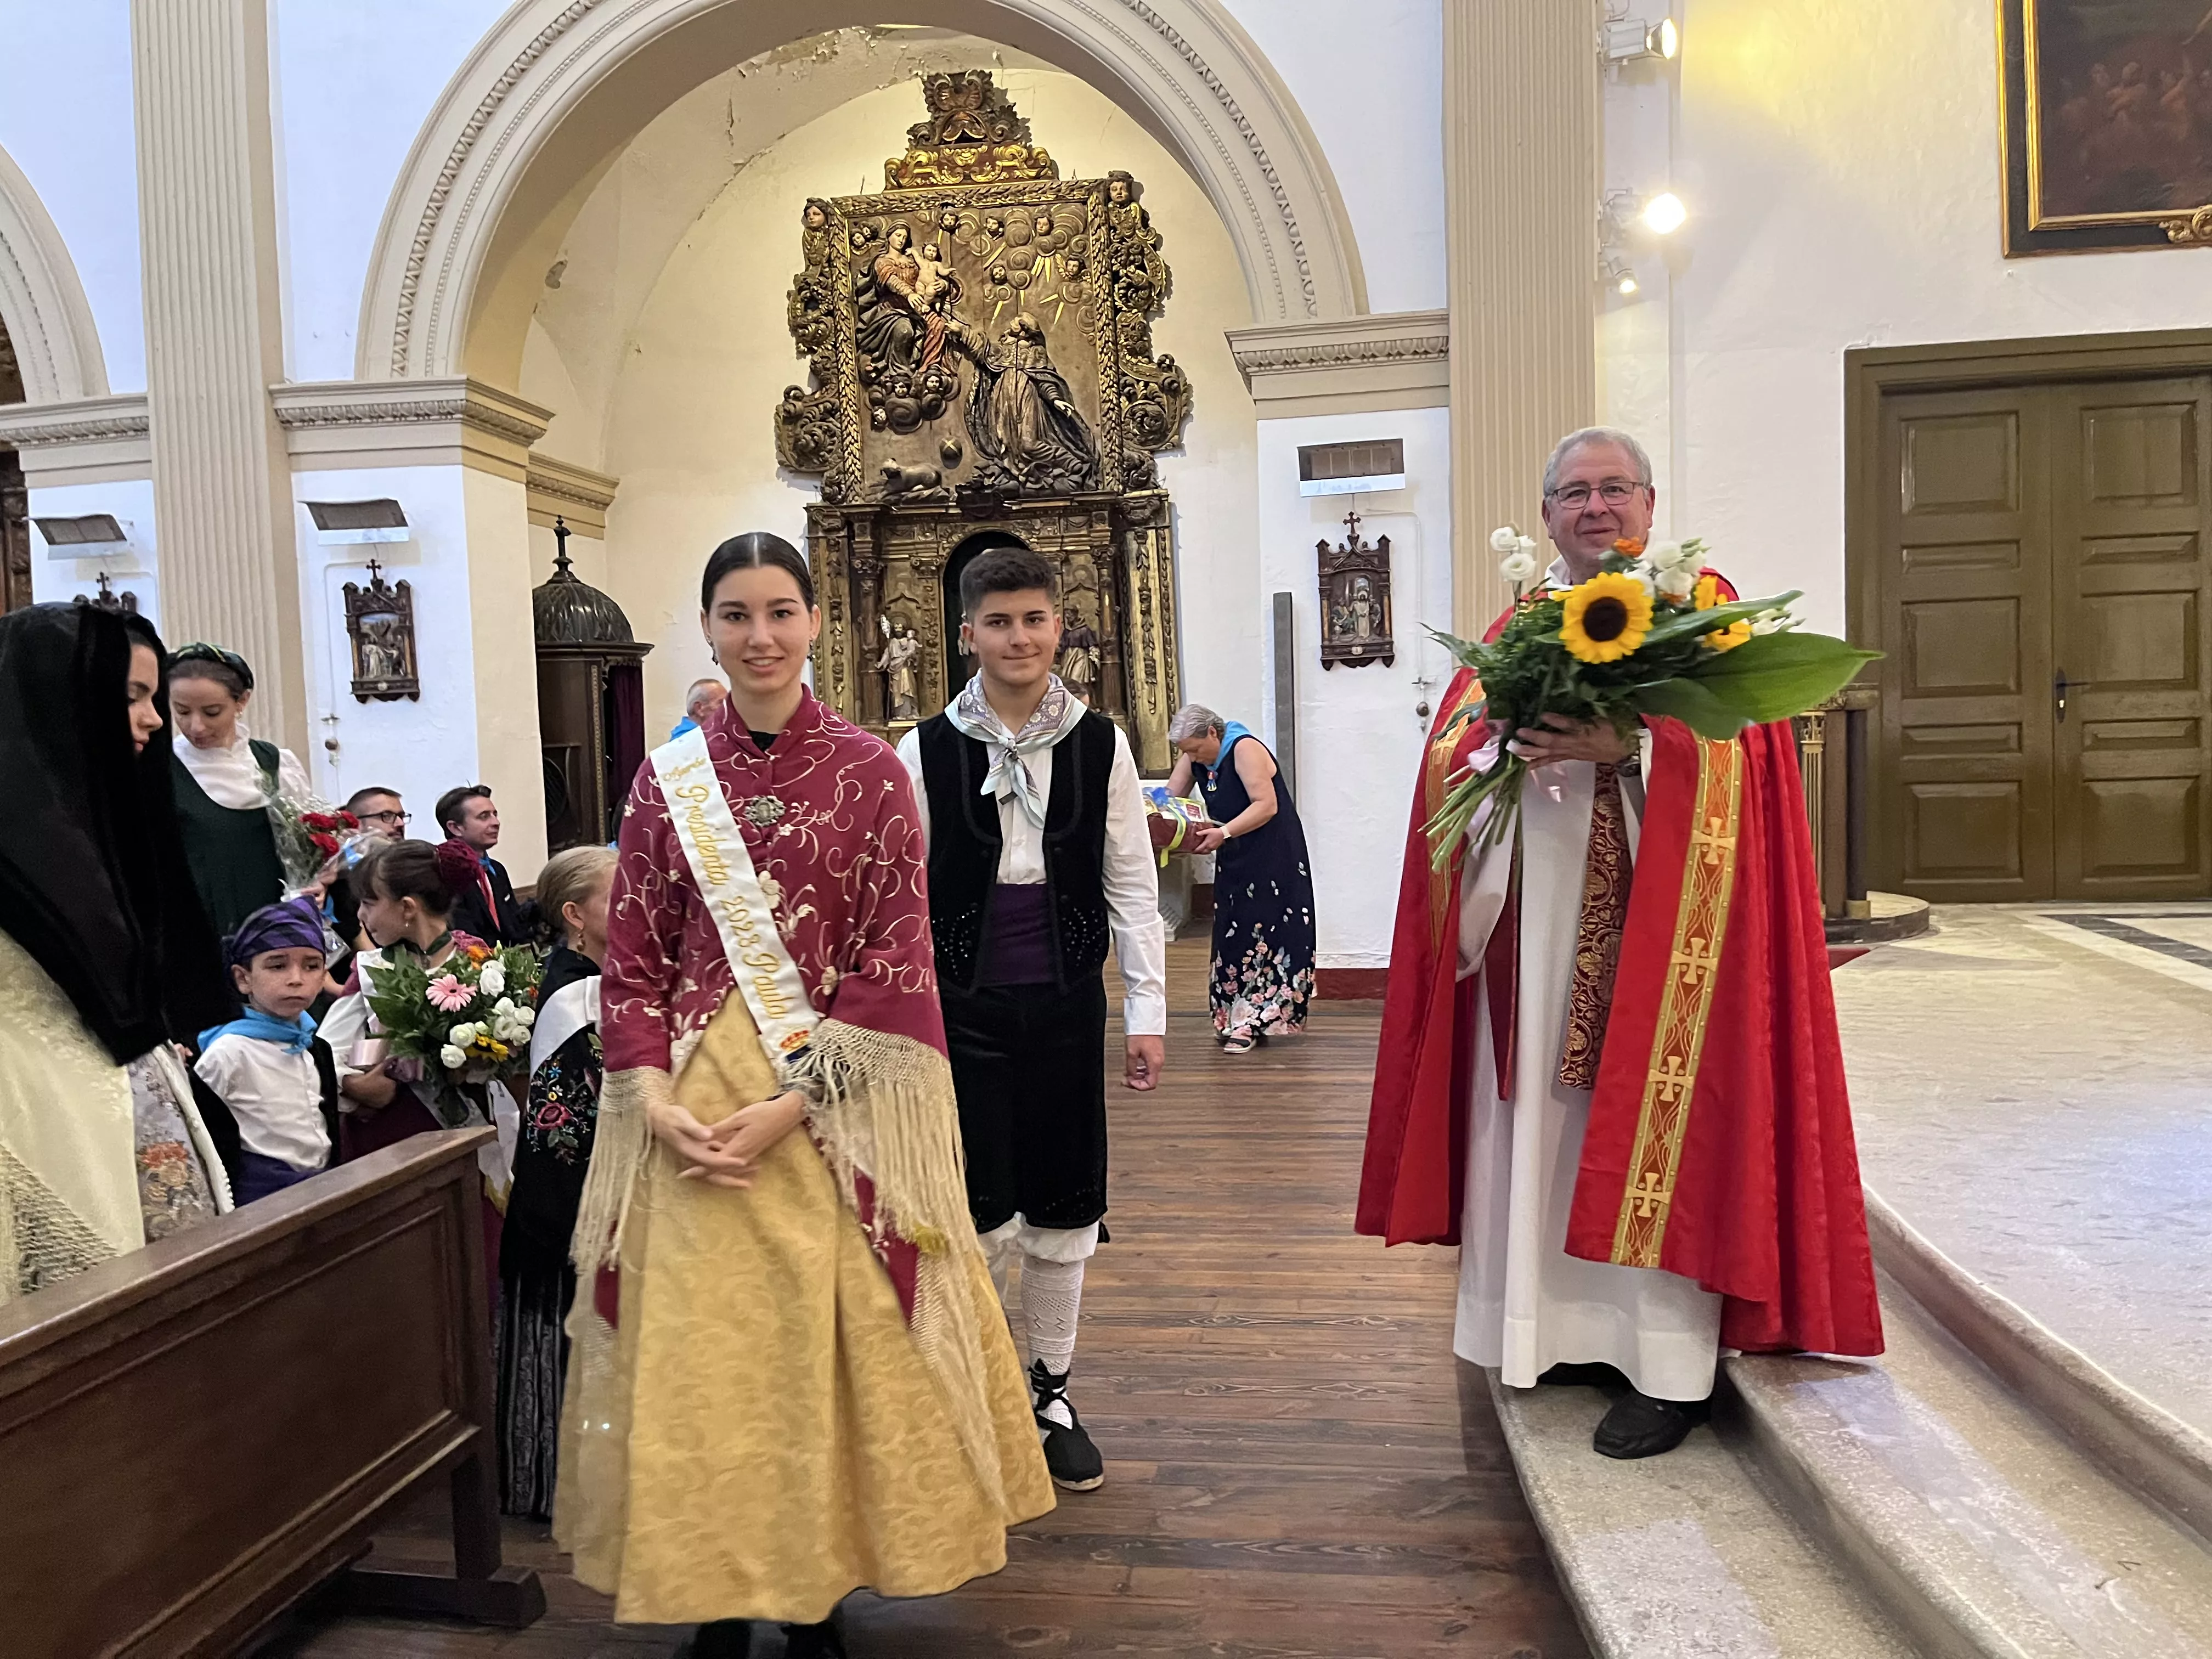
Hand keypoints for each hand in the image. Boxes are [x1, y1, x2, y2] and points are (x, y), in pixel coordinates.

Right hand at [646, 1087, 756, 1189]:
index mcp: (690, 1151)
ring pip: (716, 1170)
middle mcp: (694, 1158)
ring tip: (751, 1173)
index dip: (727, 1162)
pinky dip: (727, 1163)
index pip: (711, 1161)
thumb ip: (694, 1129)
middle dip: (731, 1179)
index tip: (743, 1162)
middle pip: (714, 1174)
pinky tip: (742, 1161)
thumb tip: (708, 1136)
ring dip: (732, 1173)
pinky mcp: (700, 1151)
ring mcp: (697, 1156)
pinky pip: (715, 1161)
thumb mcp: (681, 1119)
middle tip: (749, 1184)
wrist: (657, 1118)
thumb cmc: (670, 1117)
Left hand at [692, 1091, 807, 1178]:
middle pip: (718, 1170)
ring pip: (726, 1168)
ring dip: (711, 1170)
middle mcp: (742, 1156)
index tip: (683, 1174)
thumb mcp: (739, 1117)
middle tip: (684, 1174)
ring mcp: (748, 1155)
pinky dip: (722, 1164)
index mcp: (737, 1148)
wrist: (786, 1114)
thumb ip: (721, 1129)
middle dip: (701, 1173)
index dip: (698, 1170)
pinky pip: (733, 1163)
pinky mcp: (752, 1152)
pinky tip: (715, 1159)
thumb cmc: (763, 1112)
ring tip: (694, 1169)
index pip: (713, 1164)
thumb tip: (703, 1137)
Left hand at [1124, 1034, 1163, 1091]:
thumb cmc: (1141, 1033)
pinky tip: (1134, 1068)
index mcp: (1155, 1063)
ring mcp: (1158, 1058)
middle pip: (1150, 1081)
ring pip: (1150, 1074)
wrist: (1146, 1021)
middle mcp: (1159, 1062)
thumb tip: (1130, 1076)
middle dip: (1137, 1082)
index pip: (1150, 1084)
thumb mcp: (1131, 1053)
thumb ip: (1131, 1068)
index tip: (1129, 1082)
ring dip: (1139, 1077)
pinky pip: (1150, 1067)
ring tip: (1128, 1074)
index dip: (1139, 1086)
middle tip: (1126, 1080)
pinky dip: (1142, 1070)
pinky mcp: (1156, 1054)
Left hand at [1191, 824, 1227, 854]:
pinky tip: (1205, 850)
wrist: (1223, 833)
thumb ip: (1202, 832)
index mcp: (1207, 843)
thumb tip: (1196, 833)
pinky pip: (1209, 851)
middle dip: (1198, 853)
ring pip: (1206, 852)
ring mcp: (1212, 848)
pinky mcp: (1215, 848)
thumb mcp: (1208, 831)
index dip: (1195, 851)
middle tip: (1194, 852)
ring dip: (1202, 853)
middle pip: (1202, 852)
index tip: (1192, 851)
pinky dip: (1206, 852)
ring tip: (1199, 851)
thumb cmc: (1215, 832)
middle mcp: (1209, 847)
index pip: (1200, 849)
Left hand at [1511, 713, 1634, 767]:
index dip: (1556, 720)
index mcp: (1586, 729)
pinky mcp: (1571, 756)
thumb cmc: (1617, 727)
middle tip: (1519, 732)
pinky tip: (1526, 766)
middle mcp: (1575, 742)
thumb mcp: (1607, 714)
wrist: (1626, 750)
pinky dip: (1539, 762)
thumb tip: (1580, 692)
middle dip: (1535, 737)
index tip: (1542, 714)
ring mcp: (1572, 751)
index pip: (1569, 725)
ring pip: (1549, 753)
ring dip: (1531, 751)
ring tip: (1514, 749)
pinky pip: (1553, 760)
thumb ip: (1592, 707)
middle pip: (1553, 741)